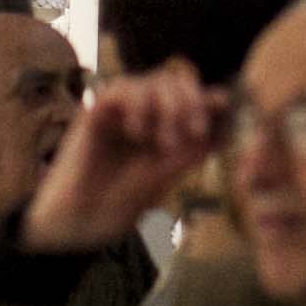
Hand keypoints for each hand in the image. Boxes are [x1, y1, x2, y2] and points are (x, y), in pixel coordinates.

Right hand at [24, 59, 224, 253]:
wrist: (80, 224)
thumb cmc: (121, 203)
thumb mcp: (167, 175)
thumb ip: (192, 149)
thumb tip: (226, 126)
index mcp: (164, 126)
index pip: (192, 97)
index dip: (209, 98)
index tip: (224, 109)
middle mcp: (144, 114)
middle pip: (175, 81)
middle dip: (191, 102)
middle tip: (194, 132)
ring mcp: (120, 112)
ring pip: (151, 80)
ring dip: (167, 106)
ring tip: (163, 144)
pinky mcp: (95, 113)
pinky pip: (119, 89)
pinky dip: (135, 104)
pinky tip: (137, 133)